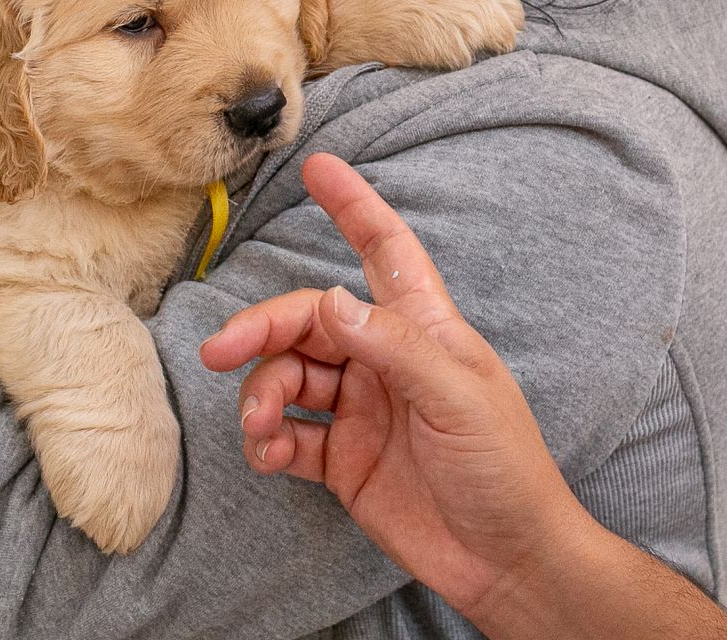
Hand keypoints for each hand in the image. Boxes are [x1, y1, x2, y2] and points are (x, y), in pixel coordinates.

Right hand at [199, 153, 592, 621]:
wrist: (506, 560)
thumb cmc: (505, 468)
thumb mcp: (457, 398)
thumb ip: (393, 348)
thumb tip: (331, 301)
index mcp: (425, 330)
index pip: (385, 251)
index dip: (354, 207)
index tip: (319, 166)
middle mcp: (387, 360)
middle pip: (310, 320)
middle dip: (263, 329)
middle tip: (221, 352)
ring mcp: (363, 409)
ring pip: (290, 377)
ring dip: (261, 393)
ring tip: (259, 427)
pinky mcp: (344, 461)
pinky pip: (289, 436)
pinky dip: (268, 440)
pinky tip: (268, 454)